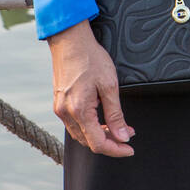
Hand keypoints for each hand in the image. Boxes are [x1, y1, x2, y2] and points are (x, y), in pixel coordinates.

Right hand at [47, 18, 135, 155]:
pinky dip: (89, 126)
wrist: (70, 40)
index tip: (130, 149)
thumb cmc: (90, 58)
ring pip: (80, 134)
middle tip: (128, 133)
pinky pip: (74, 123)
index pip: (98, 143)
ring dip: (99, 134)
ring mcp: (60, 108)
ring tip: (118, 126)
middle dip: (110, 142)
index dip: (116, 150)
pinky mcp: (59, 102)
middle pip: (88, 141)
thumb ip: (116, 114)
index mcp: (79, 110)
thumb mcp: (109, 85)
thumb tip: (123, 137)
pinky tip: (101, 117)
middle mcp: (66, 113)